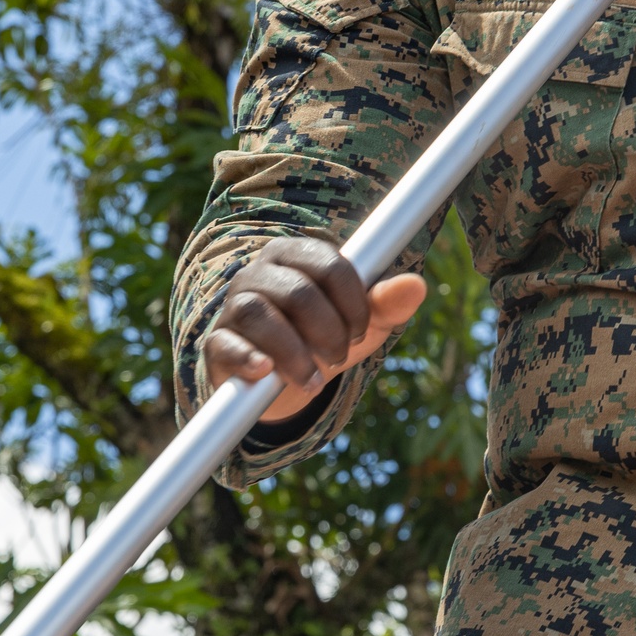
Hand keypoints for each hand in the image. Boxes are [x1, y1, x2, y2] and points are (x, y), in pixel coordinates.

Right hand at [204, 237, 425, 423]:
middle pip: (298, 292)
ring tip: (314, 379)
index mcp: (297, 254)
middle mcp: (260, 272)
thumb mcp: (362, 322)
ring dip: (295, 352)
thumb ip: (388, 303)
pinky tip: (267, 373)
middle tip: (340, 357)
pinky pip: (226, 344)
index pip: (330, 265)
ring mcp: (236, 305)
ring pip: (260, 314)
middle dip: (329, 331)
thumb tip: (417, 286)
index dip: (353, 302)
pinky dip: (248, 359)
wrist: (286, 381)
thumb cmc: (327, 337)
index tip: (361, 332)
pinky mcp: (218, 342)